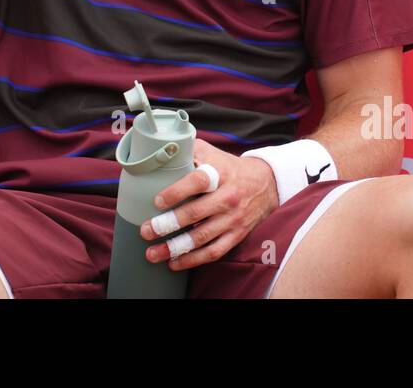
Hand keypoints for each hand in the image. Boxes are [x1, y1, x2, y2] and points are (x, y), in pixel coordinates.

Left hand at [139, 139, 279, 270]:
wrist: (265, 183)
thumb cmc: (228, 167)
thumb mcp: (212, 152)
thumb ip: (188, 150)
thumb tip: (159, 151)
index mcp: (220, 174)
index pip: (198, 181)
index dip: (177, 191)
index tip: (157, 200)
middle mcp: (227, 197)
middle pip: (196, 213)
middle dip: (168, 224)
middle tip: (146, 230)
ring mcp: (233, 219)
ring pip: (202, 237)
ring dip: (175, 247)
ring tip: (153, 253)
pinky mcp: (236, 235)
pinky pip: (213, 252)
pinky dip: (193, 260)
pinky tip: (174, 263)